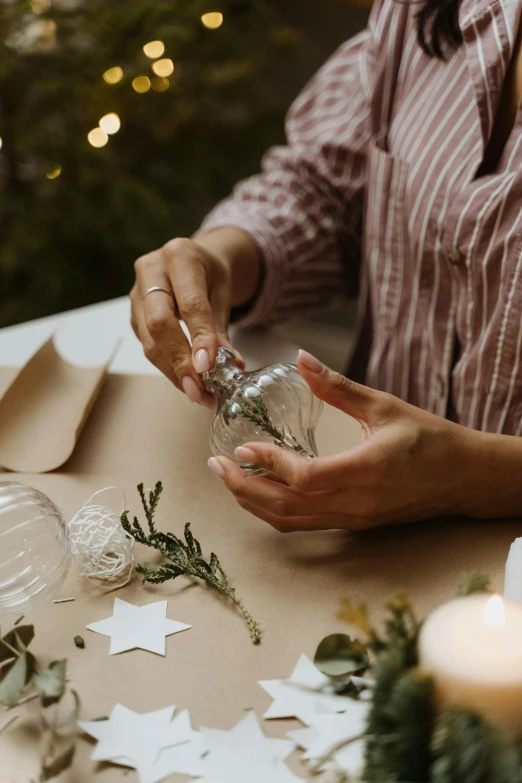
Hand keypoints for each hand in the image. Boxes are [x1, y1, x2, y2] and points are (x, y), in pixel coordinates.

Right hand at [131, 228, 258, 404]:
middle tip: (199, 389)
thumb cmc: (210, 275)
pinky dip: (168, 367)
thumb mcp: (223, 292)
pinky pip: (148, 346)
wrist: (192, 261)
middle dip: (180, 360)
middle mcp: (151, 270)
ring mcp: (136, 293)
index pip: (189, 303)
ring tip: (199, 394)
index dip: (198, 337)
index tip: (208, 367)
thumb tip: (230, 366)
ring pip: (149, 340)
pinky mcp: (133, 314)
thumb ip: (221, 329)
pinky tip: (186, 381)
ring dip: (174, 371)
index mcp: (180, 255)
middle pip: (159, 322)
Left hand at [208, 351, 479, 531]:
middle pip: (286, 507)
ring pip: (291, 521)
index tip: (241, 447)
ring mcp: (354, 519)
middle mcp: (356, 503)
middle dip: (244, 489)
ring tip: (229, 480)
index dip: (268, 465)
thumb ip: (338, 386)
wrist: (465, 479)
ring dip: (255, 504)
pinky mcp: (354, 523)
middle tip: (215, 466)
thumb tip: (300, 359)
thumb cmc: (431, 439)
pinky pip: (305, 523)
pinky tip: (260, 492)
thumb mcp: (384, 405)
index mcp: (365, 470)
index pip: (304, 478)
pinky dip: (276, 511)